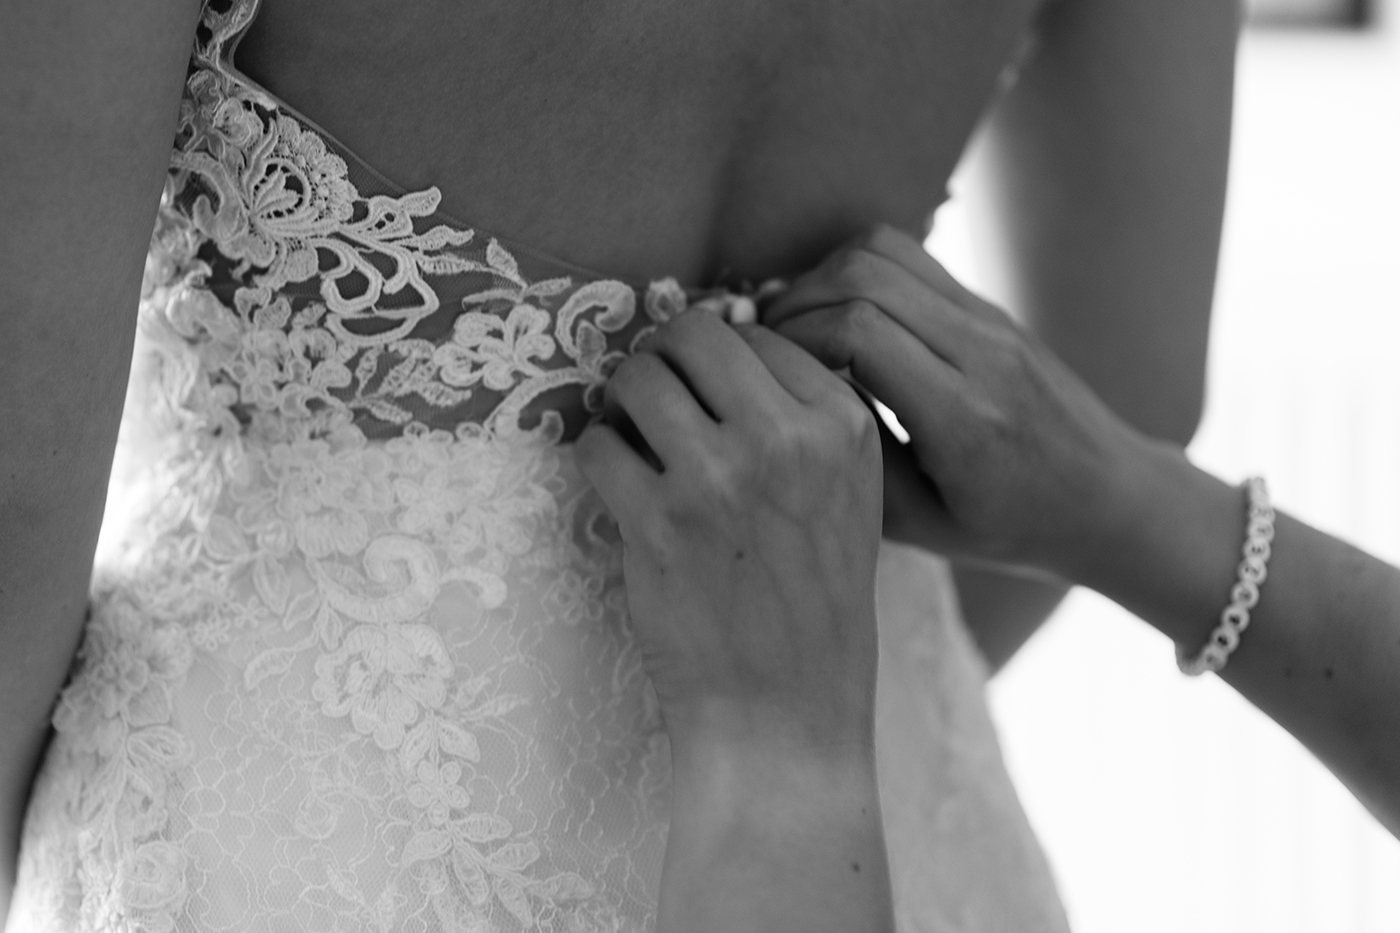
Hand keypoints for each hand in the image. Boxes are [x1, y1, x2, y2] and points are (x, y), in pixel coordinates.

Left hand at [576, 309, 883, 755]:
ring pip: (636, 377)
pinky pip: (597, 445)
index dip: (721, 362)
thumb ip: (799, 415)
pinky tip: (624, 490)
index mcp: (844, 424)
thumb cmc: (812, 599)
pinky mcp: (657, 523)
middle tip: (658, 399)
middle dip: (664, 360)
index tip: (708, 397)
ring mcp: (719, 479)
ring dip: (623, 404)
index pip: (759, 335)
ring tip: (638, 441)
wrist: (784, 708)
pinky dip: (599, 460)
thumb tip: (718, 333)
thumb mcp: (847, 492)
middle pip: (693, 335)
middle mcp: (787, 440)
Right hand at [763, 225, 1152, 581]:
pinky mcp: (989, 306)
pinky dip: (856, 272)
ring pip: (883, 250)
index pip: (858, 330)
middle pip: (863, 275)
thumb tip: (790, 395)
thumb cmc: (1011, 529)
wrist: (1108, 498)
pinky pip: (909, 257)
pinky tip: (838, 318)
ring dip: (822, 276)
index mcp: (965, 418)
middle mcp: (982, 352)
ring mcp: (990, 319)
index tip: (762, 369)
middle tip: (764, 343)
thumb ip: (856, 462)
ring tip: (795, 325)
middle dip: (795, 301)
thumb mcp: (922, 525)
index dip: (792, 338)